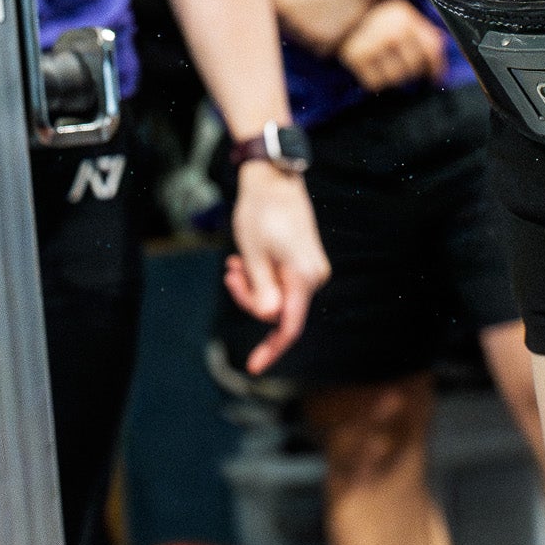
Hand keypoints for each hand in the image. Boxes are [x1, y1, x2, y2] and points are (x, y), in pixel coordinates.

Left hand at [223, 164, 330, 372]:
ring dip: (252, 285)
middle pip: (278, 310)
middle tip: (230, 273)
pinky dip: (260, 277)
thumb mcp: (253, 254)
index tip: (253, 367)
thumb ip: (260, 290)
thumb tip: (268, 319)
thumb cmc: (260, 212)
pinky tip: (244, 261)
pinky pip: (280, 282)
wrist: (274, 177)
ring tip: (234, 263)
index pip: (289, 325)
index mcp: (304, 276)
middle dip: (250, 298)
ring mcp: (311, 268)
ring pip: (277, 296)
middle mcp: (314, 276)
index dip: (271, 349)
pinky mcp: (303, 261)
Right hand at [337, 0, 447, 90]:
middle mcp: (392, 29)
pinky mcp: (355, 56)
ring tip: (382, 64)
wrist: (336, 10)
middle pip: (413, 68)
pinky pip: (374, 84)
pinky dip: (373, 80)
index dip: (436, 68)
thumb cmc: (375, 17)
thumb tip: (439, 69)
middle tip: (398, 65)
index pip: (431, 49)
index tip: (435, 79)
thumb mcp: (401, 17)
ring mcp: (373, 43)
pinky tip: (369, 67)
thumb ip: (422, 35)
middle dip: (409, 72)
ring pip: (394, 79)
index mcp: (406, 16)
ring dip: (390, 77)